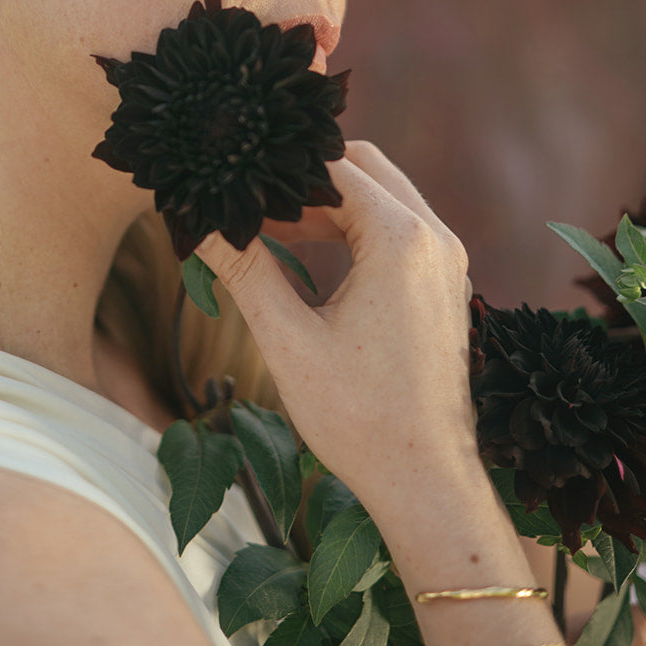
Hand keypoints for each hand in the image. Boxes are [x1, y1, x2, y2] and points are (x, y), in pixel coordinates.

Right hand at [196, 140, 478, 508]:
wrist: (425, 480)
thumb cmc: (359, 418)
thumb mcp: (287, 340)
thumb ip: (243, 270)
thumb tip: (199, 224)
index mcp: (402, 240)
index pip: (333, 166)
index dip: (279, 171)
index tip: (235, 186)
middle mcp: (435, 238)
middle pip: (363, 168)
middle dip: (304, 180)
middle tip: (251, 205)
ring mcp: (446, 261)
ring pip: (381, 196)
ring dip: (328, 205)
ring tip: (269, 229)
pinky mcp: (444, 284)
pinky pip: (397, 229)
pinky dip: (353, 228)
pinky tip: (308, 254)